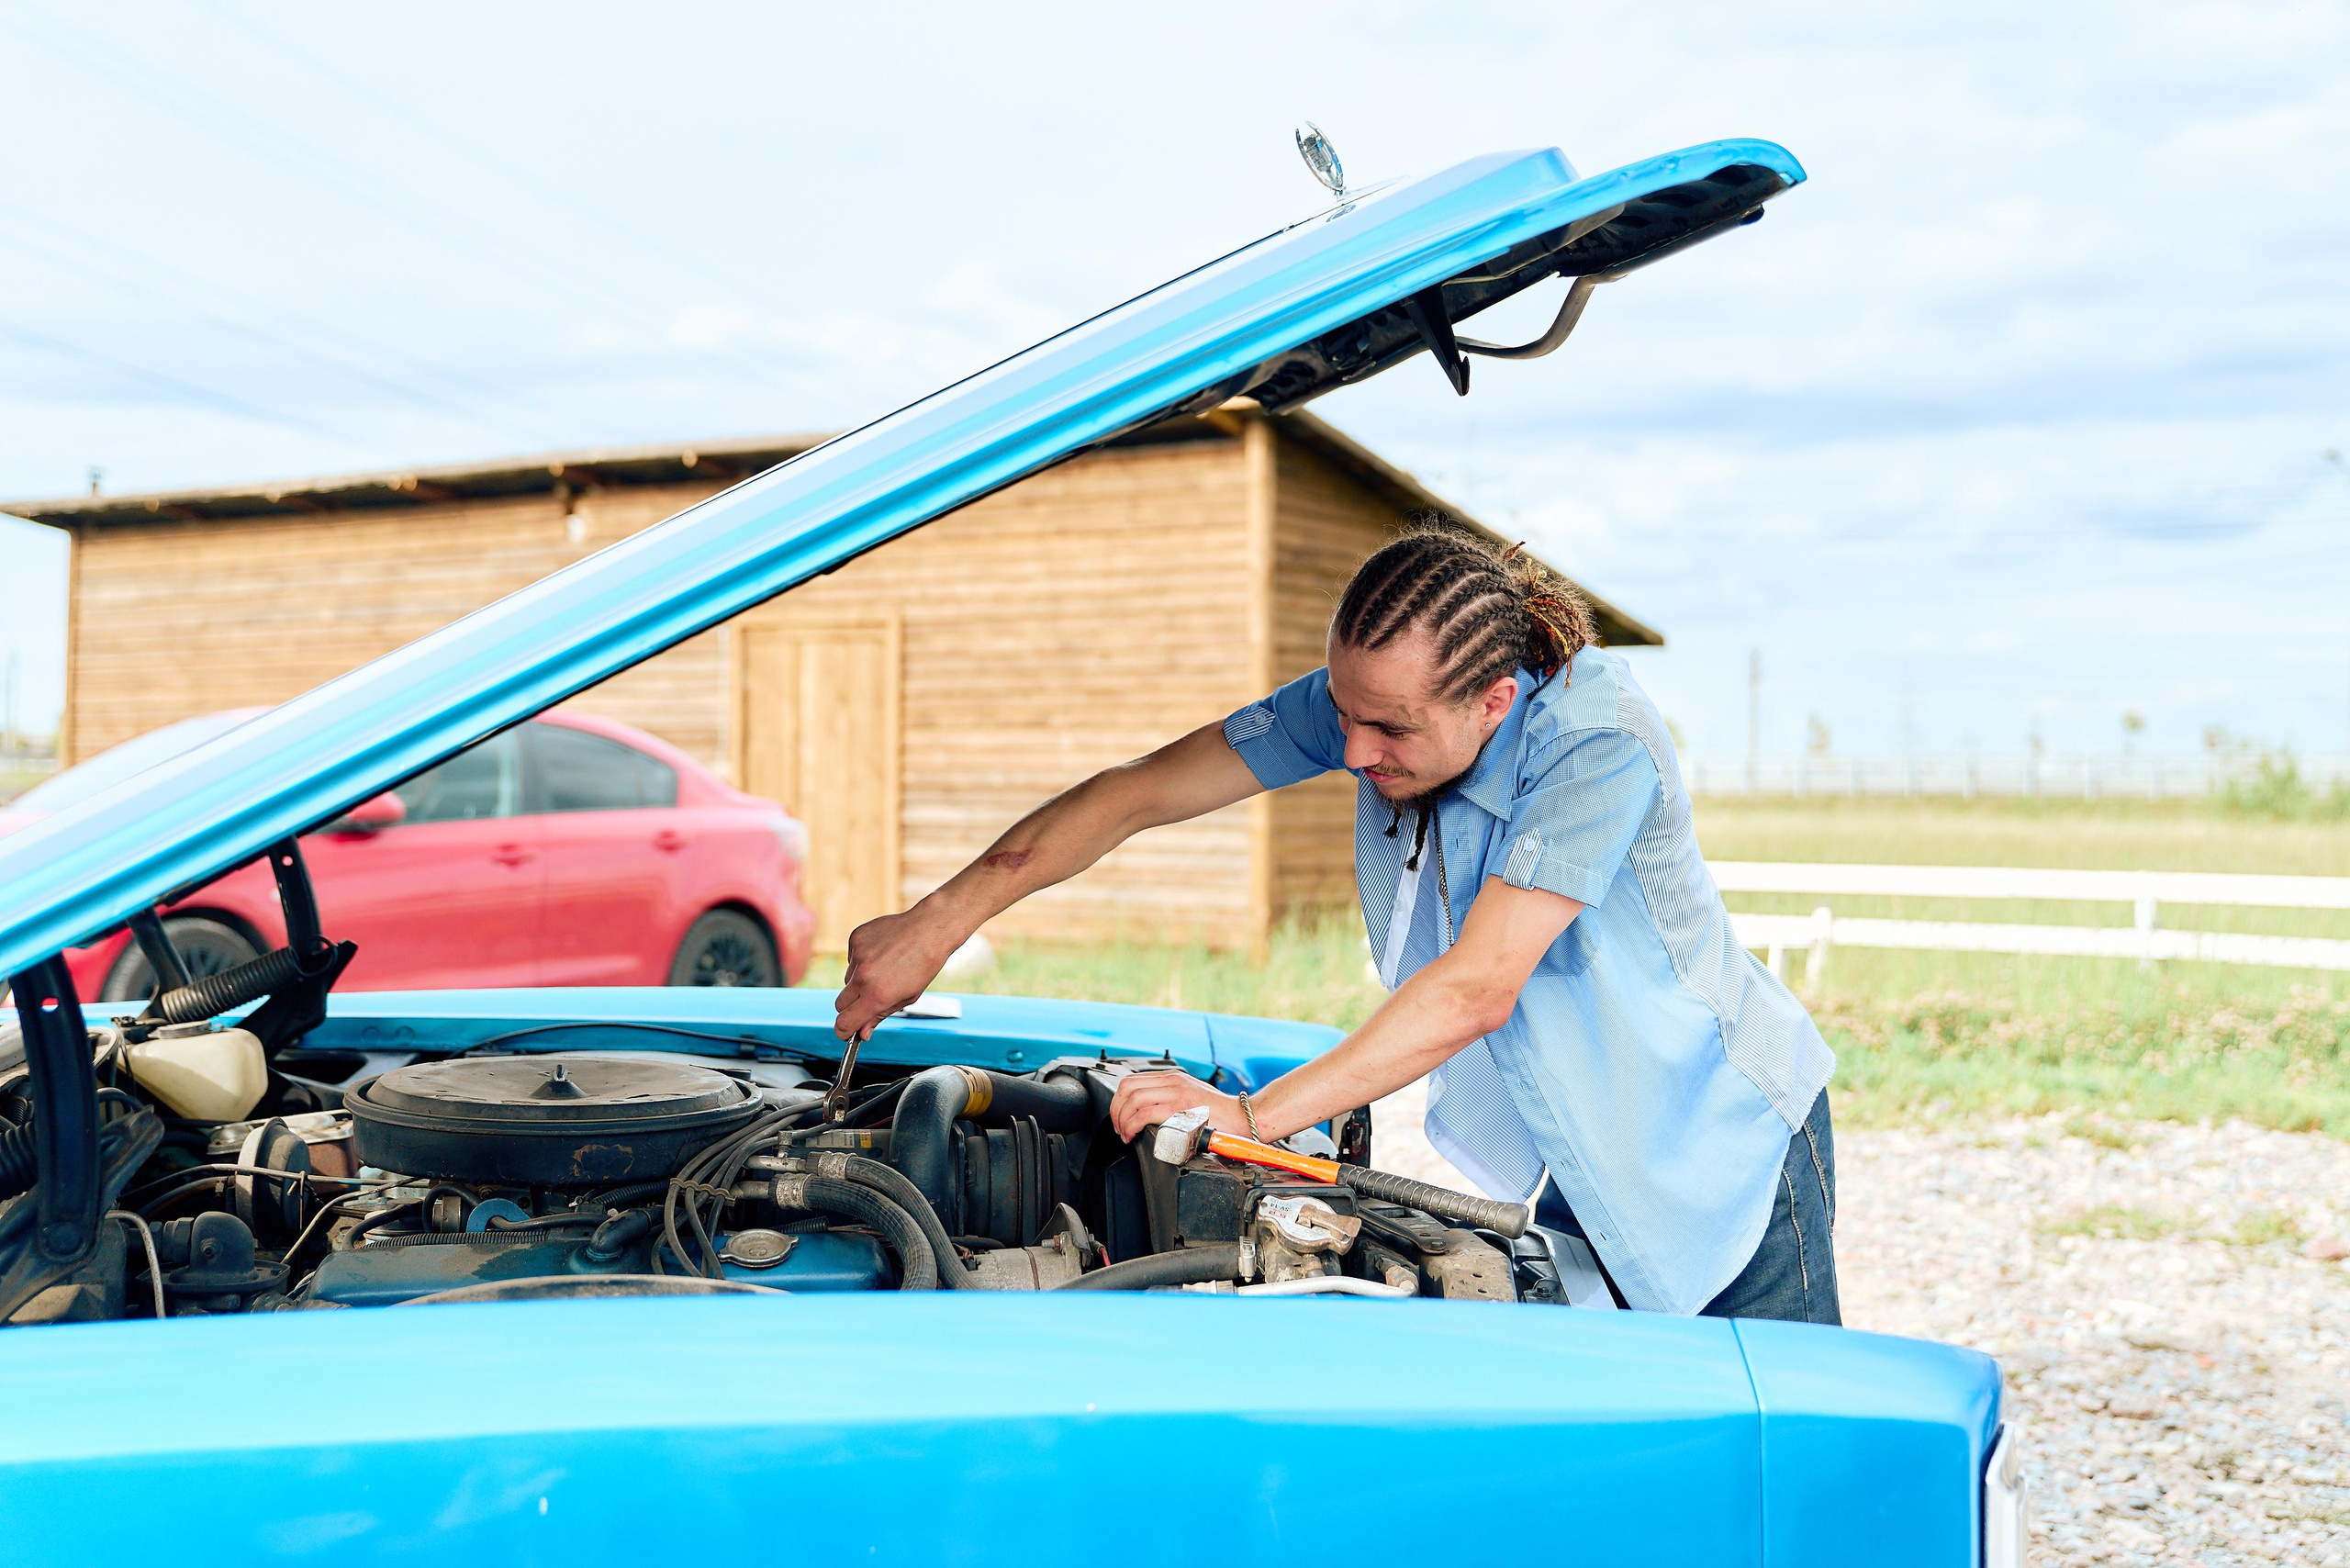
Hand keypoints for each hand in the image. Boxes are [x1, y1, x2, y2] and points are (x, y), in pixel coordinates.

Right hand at [833, 905, 966, 1041]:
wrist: (929, 929)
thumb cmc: (923, 965)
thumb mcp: (907, 998)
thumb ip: (880, 1016)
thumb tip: (862, 1033)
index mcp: (877, 996)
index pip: (844, 1022)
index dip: (844, 1031)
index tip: (846, 1032)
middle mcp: (864, 977)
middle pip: (840, 1004)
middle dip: (851, 1007)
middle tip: (870, 999)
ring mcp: (858, 956)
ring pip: (847, 980)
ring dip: (859, 981)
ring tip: (884, 969)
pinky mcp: (856, 939)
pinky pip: (851, 959)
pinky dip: (862, 960)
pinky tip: (882, 953)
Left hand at [1108, 1069, 1248, 1142]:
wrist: (1243, 1117)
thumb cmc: (1221, 1114)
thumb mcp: (1192, 1097)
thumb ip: (1171, 1099)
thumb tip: (1148, 1113)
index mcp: (1173, 1077)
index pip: (1132, 1081)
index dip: (1119, 1101)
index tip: (1121, 1118)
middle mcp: (1172, 1081)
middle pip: (1127, 1088)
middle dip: (1116, 1110)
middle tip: (1120, 1128)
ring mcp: (1176, 1092)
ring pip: (1132, 1100)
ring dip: (1122, 1120)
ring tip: (1126, 1134)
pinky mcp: (1179, 1108)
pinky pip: (1144, 1113)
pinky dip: (1132, 1125)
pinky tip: (1134, 1135)